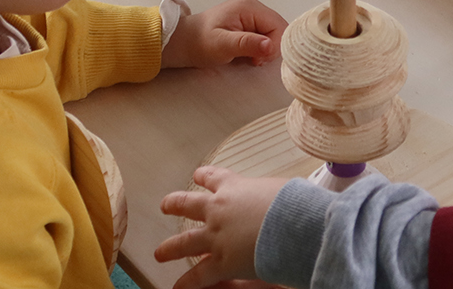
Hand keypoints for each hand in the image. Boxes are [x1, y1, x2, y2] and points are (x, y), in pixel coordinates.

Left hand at [156, 167, 289, 288]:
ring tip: (160, 253)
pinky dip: (187, 283)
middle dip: (175, 204)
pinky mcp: (222, 261)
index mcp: (234, 187)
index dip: (205, 176)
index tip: (198, 176)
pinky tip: (177, 287)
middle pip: (189, 204)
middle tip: (165, 205)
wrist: (291, 223)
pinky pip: (200, 275)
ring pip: (186, 242)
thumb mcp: (281, 187)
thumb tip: (282, 196)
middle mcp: (218, 209)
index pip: (215, 177)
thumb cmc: (293, 202)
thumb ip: (272, 192)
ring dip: (171, 248)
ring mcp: (216, 236)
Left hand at [162, 0, 285, 68]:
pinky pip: (266, 36)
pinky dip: (261, 48)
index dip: (274, 45)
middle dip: (271, 48)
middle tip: (253, 60)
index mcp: (250, 7)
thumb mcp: (222, 45)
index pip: (279, 26)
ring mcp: (252, 14)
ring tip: (249, 57)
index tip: (257, 59)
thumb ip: (247, 44)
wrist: (183, 42)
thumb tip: (270, 46)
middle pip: (279, 29)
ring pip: (274, 34)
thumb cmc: (200, 43)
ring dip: (266, 49)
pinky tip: (248, 53)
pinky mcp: (249, 23)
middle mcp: (254, 7)